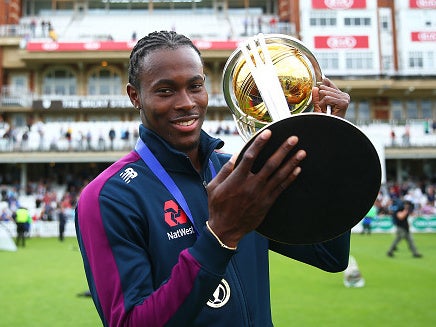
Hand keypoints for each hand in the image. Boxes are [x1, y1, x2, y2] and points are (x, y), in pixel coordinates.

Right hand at [206, 129, 305, 247]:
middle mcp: (251, 185)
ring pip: (279, 175)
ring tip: (302, 152)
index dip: (260, 143)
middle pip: (270, 164)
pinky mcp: (267, 202)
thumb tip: (236, 155)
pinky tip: (298, 169)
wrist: (226, 230)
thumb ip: (225, 170)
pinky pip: (281, 188)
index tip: (268, 133)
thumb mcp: (214, 186)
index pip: (250, 156)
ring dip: (292, 162)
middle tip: (293, 139)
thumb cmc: (217, 207)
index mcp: (237, 179)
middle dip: (283, 150)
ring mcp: (261, 194)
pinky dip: (290, 178)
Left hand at [312, 77, 349, 117]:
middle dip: (321, 96)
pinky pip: (328, 98)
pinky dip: (324, 104)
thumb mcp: (319, 106)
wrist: (328, 128)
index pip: (330, 84)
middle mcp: (344, 96)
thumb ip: (317, 97)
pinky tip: (326, 110)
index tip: (320, 80)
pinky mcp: (343, 103)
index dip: (324, 83)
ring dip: (322, 102)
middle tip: (321, 105)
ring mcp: (345, 99)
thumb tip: (315, 87)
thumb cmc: (325, 120)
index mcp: (339, 96)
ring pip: (327, 93)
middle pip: (327, 87)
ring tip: (324, 109)